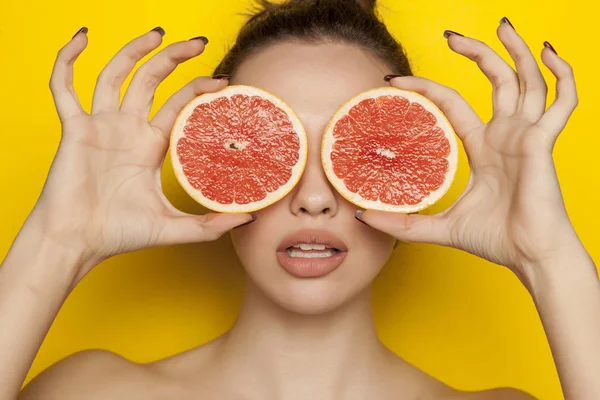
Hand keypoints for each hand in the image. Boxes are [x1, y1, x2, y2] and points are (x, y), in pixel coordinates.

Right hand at [29, 28, 252, 273]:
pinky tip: (81, 40)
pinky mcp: (74, 129)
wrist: (78, 243)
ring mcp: (100, 126)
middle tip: (199, 42)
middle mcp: (127, 129)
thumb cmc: (120, 233)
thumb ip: (209, 224)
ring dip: (133, 51)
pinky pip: (64, 88)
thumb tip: (250, 217)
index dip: (197, 88)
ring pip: (115, 75)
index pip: (177, 105)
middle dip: (174, 58)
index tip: (221, 80)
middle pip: (152, 80)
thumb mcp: (172, 227)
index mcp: (150, 145)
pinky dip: (67, 62)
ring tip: (158, 32)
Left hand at [359, 21, 579, 275]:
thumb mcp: (441, 226)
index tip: (396, 81)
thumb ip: (404, 223)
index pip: (453, 103)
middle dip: (476, 53)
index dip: (427, 88)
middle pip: (494, 80)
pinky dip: (562, 74)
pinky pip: (563, 101)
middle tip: (450, 35)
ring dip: (516, 51)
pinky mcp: (544, 143)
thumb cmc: (495, 240)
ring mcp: (526, 135)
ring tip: (502, 25)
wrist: (529, 258)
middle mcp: (506, 135)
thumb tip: (362, 216)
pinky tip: (550, 52)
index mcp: (484, 147)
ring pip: (526, 80)